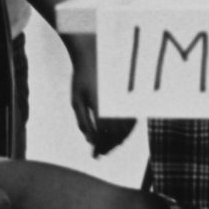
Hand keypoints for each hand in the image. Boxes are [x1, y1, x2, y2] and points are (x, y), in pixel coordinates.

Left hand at [66, 34, 135, 155]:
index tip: (95, 155)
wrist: (95, 53)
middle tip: (100, 154)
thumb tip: (90, 141)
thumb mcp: (76, 101)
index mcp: (101, 107)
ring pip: (127, 128)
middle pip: (116, 135)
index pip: (103, 136)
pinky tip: (118, 133)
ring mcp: (125, 101)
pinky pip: (132, 119)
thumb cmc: (82, 78)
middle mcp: (116, 105)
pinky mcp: (130, 97)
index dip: (100, 147)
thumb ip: (83, 122)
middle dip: (109, 146)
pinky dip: (126, 129)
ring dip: (118, 140)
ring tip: (108, 146)